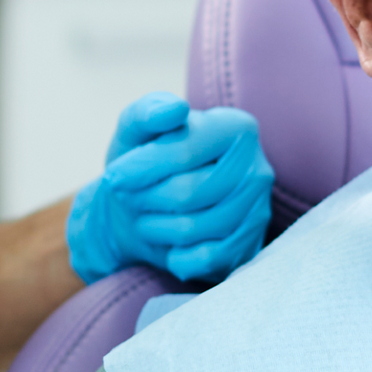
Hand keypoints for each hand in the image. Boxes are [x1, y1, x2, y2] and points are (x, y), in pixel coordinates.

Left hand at [67, 93, 274, 284]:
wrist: (151, 207)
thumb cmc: (147, 161)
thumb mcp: (136, 130)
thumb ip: (148, 111)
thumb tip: (174, 110)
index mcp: (236, 128)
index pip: (184, 152)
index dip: (139, 169)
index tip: (113, 177)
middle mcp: (257, 169)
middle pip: (186, 194)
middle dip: (145, 200)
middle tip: (132, 198)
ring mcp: (258, 212)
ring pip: (192, 229)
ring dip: (153, 228)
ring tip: (146, 217)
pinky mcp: (249, 248)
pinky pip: (205, 260)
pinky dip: (176, 257)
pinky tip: (170, 244)